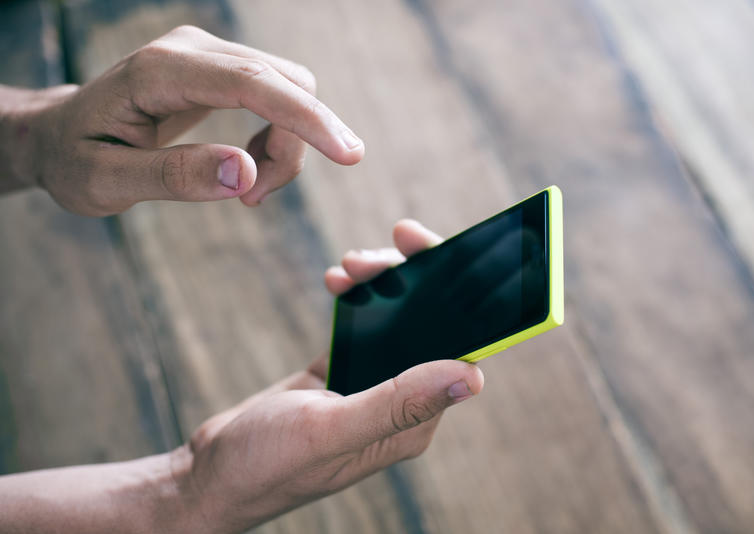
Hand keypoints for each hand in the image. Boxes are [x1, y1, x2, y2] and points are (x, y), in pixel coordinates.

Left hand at [6, 25, 363, 214]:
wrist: (63, 133)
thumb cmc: (77, 158)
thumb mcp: (105, 182)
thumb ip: (172, 177)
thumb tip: (245, 173)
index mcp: (159, 71)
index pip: (251, 83)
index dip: (305, 118)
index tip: (349, 155)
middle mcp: (192, 48)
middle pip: (284, 85)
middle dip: (292, 148)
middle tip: (254, 200)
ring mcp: (210, 54)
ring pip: (290, 90)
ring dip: (287, 147)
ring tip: (249, 191)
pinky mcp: (222, 69)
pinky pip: (279, 96)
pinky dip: (280, 137)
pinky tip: (249, 165)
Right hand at [180, 220, 483, 532]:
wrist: (213, 474)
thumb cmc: (268, 464)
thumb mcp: (330, 429)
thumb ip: (398, 403)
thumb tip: (471, 376)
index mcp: (411, 422)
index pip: (455, 350)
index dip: (455, 297)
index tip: (428, 253)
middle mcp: (400, 403)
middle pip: (427, 326)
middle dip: (410, 278)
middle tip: (376, 251)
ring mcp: (371, 385)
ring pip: (395, 318)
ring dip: (379, 283)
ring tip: (346, 268)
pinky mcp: (343, 371)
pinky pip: (364, 322)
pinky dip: (355, 296)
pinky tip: (338, 282)